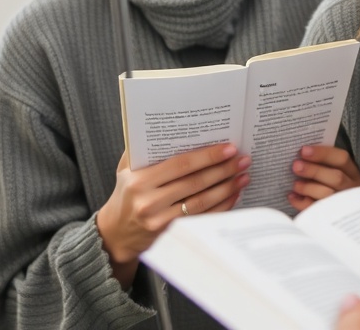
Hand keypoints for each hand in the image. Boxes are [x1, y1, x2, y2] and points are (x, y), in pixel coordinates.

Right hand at [96, 145, 250, 287]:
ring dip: (227, 188)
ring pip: (202, 202)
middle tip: (242, 159)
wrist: (115, 233)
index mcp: (139, 181)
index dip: (208, 156)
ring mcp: (160, 222)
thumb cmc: (126, 194)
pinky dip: (222, 206)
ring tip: (244, 175)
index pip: (181, 165)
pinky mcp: (171, 235)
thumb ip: (141, 148)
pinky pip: (203, 218)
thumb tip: (169, 125)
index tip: (228, 148)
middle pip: (195, 183)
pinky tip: (234, 194)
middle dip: (223, 170)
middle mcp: (149, 202)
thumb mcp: (125, 169)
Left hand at [289, 145, 359, 211]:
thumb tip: (301, 153)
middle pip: (336, 177)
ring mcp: (342, 204)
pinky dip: (302, 203)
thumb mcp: (333, 172)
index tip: (304, 150)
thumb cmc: (329, 184)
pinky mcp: (331, 217)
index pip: (341, 158)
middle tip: (296, 166)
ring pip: (328, 194)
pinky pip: (317, 210)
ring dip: (309, 187)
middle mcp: (351, 187)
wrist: (339, 217)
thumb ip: (322, 164)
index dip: (322, 153)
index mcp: (352, 172)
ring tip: (295, 184)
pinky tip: (292, 197)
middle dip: (314, 170)